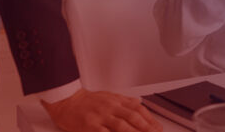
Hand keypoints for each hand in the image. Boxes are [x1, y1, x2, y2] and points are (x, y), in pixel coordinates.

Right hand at [41, 88, 161, 131]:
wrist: (66, 100)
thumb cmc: (87, 101)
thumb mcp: (109, 96)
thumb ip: (124, 101)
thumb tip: (139, 103)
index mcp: (117, 101)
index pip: (138, 109)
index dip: (150, 119)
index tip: (158, 127)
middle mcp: (111, 107)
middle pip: (133, 117)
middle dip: (146, 127)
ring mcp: (101, 117)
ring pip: (121, 126)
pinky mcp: (90, 126)